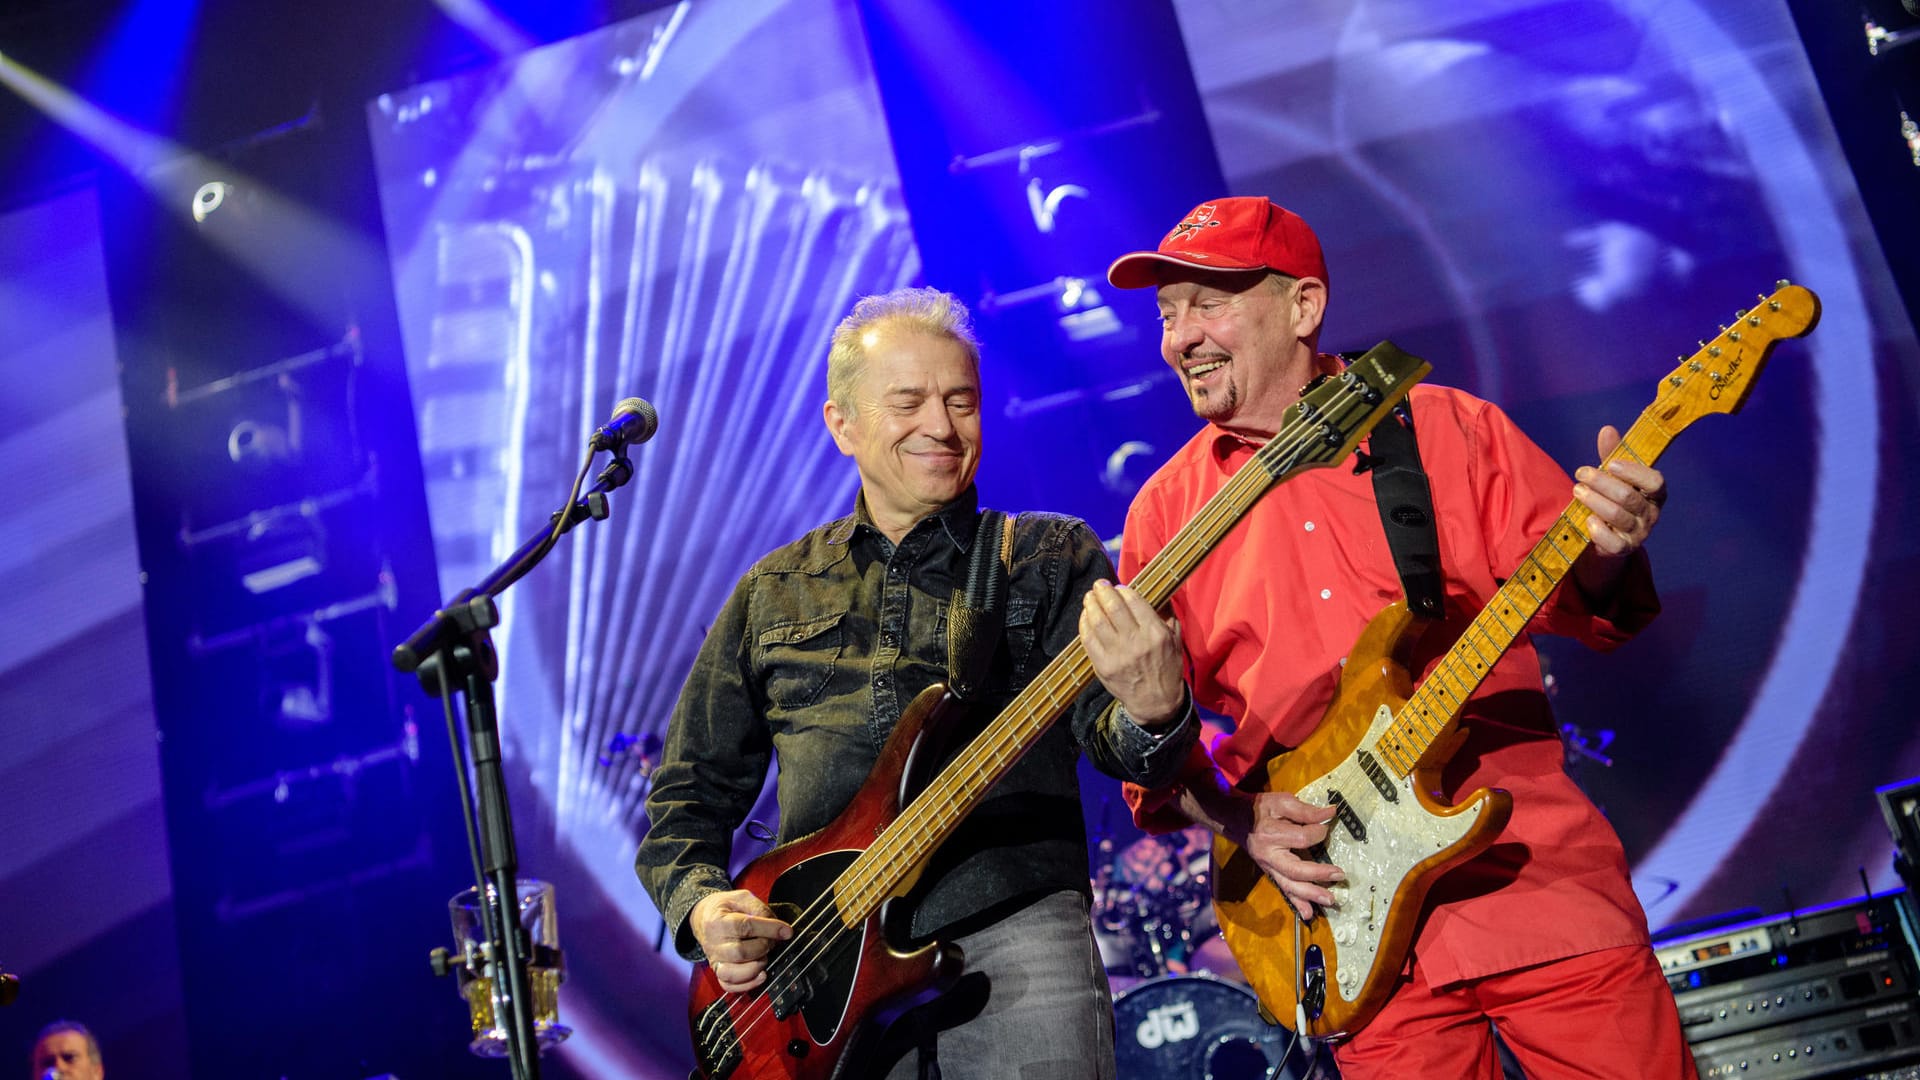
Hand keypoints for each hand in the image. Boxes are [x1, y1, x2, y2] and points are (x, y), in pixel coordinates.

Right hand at [689, 889, 791, 992]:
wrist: (703, 917)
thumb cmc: (725, 907)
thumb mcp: (741, 898)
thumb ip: (759, 908)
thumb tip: (777, 927)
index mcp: (717, 920)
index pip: (745, 926)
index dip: (769, 929)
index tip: (786, 931)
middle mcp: (713, 943)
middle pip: (740, 952)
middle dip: (763, 947)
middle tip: (771, 942)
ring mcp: (714, 959)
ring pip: (732, 973)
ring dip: (755, 968)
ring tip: (764, 958)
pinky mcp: (717, 971)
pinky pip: (729, 985)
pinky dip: (746, 985)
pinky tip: (760, 975)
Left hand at [1080, 580, 1184, 727]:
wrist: (1156, 701)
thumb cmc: (1166, 667)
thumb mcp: (1176, 640)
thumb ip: (1166, 615)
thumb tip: (1156, 592)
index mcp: (1156, 633)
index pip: (1134, 602)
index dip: (1123, 590)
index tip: (1118, 587)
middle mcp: (1136, 642)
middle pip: (1113, 608)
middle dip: (1103, 592)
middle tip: (1099, 585)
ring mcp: (1117, 655)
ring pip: (1098, 621)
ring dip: (1091, 605)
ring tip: (1089, 597)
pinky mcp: (1103, 666)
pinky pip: (1088, 639)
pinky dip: (1084, 624)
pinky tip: (1086, 616)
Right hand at [1236, 790, 1343, 919]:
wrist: (1235, 819)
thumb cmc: (1260, 809)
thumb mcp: (1281, 802)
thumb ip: (1306, 810)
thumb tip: (1331, 813)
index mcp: (1271, 834)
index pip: (1301, 838)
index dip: (1318, 832)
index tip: (1326, 825)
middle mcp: (1269, 855)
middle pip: (1295, 870)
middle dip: (1319, 874)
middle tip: (1339, 875)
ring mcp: (1269, 867)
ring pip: (1290, 885)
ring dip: (1311, 895)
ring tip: (1330, 900)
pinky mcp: (1271, 873)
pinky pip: (1284, 890)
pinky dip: (1297, 903)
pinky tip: (1308, 913)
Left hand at [1575, 425, 1666, 558]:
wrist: (1609, 535)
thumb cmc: (1614, 497)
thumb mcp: (1615, 476)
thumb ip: (1612, 454)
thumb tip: (1607, 429)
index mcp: (1655, 493)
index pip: (1656, 482)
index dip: (1634, 472)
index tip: (1611, 464)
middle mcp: (1650, 514)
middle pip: (1629, 497)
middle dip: (1601, 483)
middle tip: (1581, 474)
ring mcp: (1639, 533)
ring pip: (1617, 516)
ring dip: (1593, 501)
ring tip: (1577, 490)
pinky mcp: (1624, 549)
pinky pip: (1614, 542)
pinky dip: (1599, 531)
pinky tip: (1587, 519)